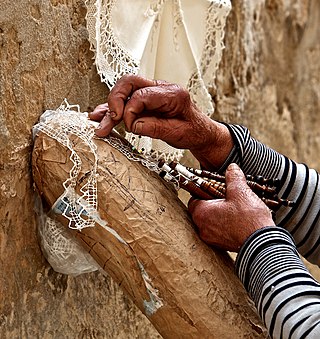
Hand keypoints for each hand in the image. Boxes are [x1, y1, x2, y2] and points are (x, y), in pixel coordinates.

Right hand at [89, 75, 233, 168]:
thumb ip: (154, 128)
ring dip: (110, 107)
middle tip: (110, 117)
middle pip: (130, 82)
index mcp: (172, 94)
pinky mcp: (146, 101)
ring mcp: (152, 93)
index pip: (142, 95)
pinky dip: (113, 109)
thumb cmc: (194, 132)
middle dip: (115, 99)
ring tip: (98, 122)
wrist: (201, 132)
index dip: (130, 111)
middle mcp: (161, 88)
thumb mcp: (177, 134)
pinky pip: (127, 101)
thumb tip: (132, 124)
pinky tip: (101, 115)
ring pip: (125, 92)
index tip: (128, 126)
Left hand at [188, 163, 274, 251]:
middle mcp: (202, 228)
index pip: (194, 199)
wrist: (263, 244)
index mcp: (201, 213)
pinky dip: (225, 224)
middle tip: (225, 196)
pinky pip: (219, 231)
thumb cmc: (248, 218)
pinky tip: (238, 219)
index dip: (203, 191)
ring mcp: (212, 239)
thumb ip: (233, 177)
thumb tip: (231, 168)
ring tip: (234, 207)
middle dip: (212, 202)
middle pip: (202, 210)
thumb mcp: (240, 191)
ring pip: (210, 222)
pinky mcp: (222, 245)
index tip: (213, 187)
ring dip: (219, 214)